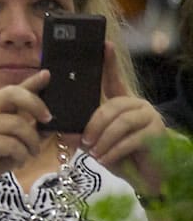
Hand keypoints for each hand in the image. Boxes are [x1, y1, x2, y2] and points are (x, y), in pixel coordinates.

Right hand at [0, 72, 53, 195]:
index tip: (47, 74)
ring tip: (32, 154)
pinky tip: (19, 162)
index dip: (31, 82)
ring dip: (32, 142)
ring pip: (19, 125)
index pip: (13, 90)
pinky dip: (22, 156)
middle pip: (12, 94)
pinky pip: (13, 144)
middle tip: (47, 119)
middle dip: (34, 103)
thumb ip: (29, 130)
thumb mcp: (13, 141)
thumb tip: (51, 124)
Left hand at [84, 56, 170, 196]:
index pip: (114, 79)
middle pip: (111, 106)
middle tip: (84, 142)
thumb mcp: (97, 143)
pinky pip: (130, 139)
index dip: (109, 62)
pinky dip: (114, 151)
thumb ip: (82, 134)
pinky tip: (106, 159)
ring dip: (103, 140)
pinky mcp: (156, 133)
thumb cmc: (120, 155)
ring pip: (120, 123)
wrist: (145, 176)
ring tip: (94, 153)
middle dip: (94, 125)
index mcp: (122, 102)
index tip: (104, 45)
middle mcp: (138, 105)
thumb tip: (64, 132)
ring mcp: (150, 117)